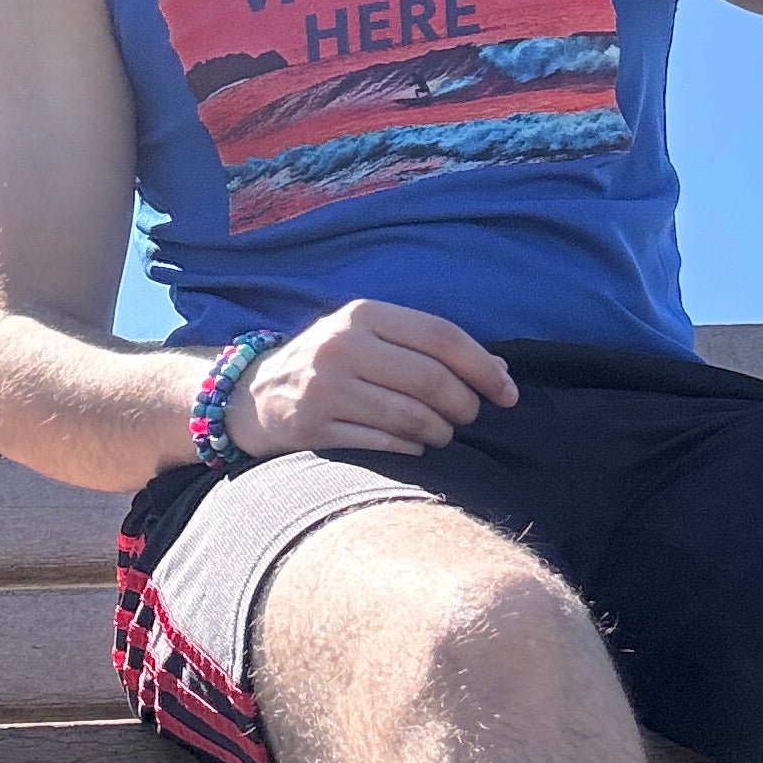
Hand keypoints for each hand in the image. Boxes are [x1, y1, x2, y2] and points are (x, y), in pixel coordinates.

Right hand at [226, 300, 518, 458]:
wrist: (255, 395)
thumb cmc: (331, 364)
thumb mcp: (372, 339)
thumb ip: (430, 348)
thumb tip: (501, 372)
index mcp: (362, 314)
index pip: (441, 337)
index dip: (483, 367)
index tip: (508, 393)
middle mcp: (342, 346)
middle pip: (431, 380)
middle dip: (464, 405)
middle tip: (469, 416)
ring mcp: (325, 388)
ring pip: (412, 417)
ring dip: (441, 432)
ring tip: (443, 433)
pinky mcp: (313, 427)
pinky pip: (386, 444)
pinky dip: (412, 448)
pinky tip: (415, 444)